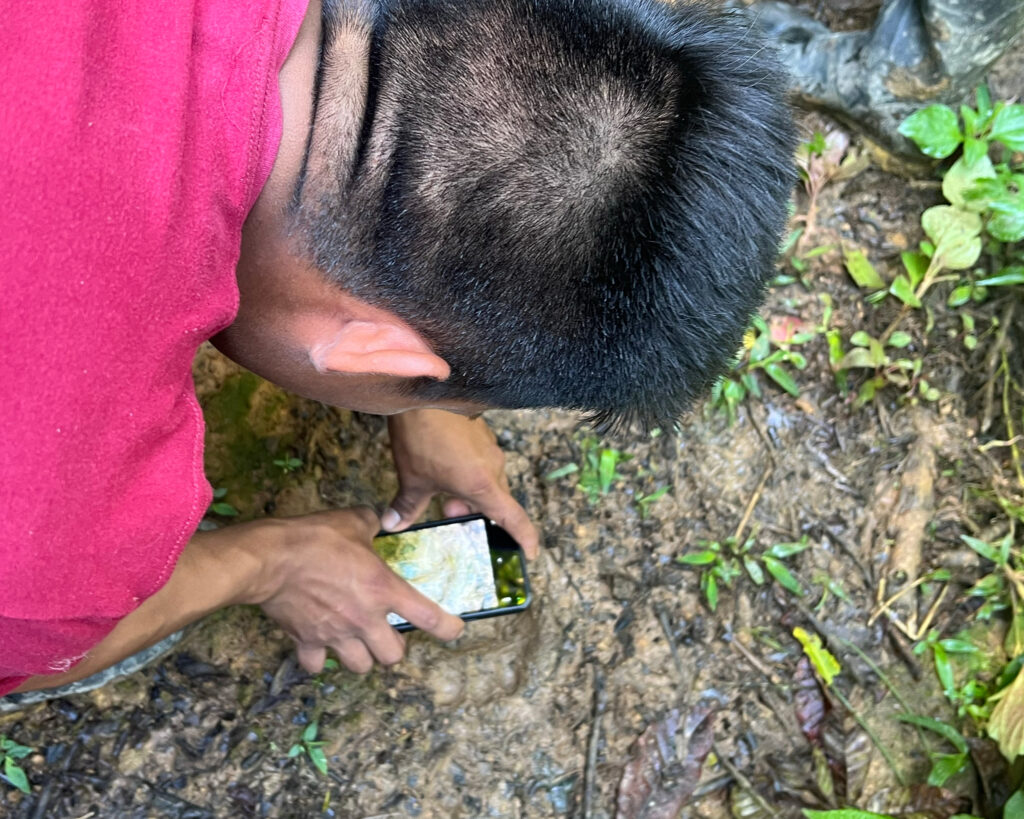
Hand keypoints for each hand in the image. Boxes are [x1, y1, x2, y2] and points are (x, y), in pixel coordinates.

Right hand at [252, 508, 464, 673]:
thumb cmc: (315, 538)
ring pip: (360, 666)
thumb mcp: (353, 521)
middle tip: (386, 632)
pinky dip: (320, 660)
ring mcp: (336, 634)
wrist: (272, 559)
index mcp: (383, 589)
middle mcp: (364, 619)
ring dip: (362, 657)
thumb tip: (379, 521)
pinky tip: (320, 646)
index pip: (428, 617)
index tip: (454, 630)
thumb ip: (372, 524)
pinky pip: (318, 665)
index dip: (448, 628)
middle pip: (393, 656)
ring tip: (357, 642)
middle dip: (393, 647)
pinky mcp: (306, 641)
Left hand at [383, 409, 538, 557]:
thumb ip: (407, 505)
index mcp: (482, 485)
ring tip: (444, 488)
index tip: (531, 553)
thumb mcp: (412, 478)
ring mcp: (489, 448)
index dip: (525, 538)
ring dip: (470, 490)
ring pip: (487, 480)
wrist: (423, 392)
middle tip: (450, 511)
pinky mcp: (482, 433)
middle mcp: (493, 467)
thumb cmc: (421, 438)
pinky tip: (445, 464)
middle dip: (476, 511)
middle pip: (496, 500)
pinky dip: (469, 471)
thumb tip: (393, 525)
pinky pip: (481, 461)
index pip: (514, 518)